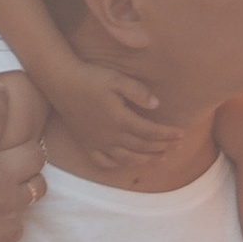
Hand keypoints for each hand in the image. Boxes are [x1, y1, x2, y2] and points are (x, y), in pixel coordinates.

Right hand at [0, 101, 42, 241]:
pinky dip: (11, 216)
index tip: (1, 89)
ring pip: (38, 187)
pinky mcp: (11, 234)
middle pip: (35, 153)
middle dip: (29, 149)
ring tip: (14, 186)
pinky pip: (21, 219)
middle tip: (17, 153)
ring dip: (28, 183)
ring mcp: (8, 208)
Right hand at [50, 62, 174, 174]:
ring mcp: (97, 142)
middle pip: (142, 147)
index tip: (182, 134)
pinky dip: (118, 164)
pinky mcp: (86, 143)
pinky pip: (104, 162)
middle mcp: (110, 136)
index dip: (168, 135)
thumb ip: (138, 91)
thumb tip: (156, 105)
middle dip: (163, 147)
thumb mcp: (116, 79)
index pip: (151, 132)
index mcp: (120, 120)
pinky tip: (127, 162)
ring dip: (146, 159)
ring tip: (161, 157)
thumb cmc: (90, 77)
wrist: (60, 81)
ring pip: (127, 158)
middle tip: (178, 146)